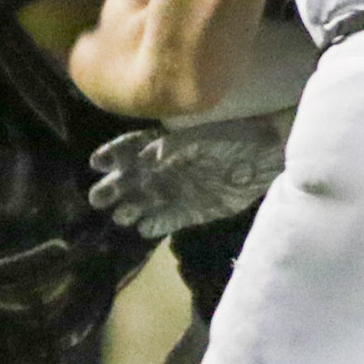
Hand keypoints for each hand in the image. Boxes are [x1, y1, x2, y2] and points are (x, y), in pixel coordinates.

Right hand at [88, 116, 286, 237]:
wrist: (266, 157)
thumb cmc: (234, 137)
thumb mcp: (203, 135)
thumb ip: (175, 144)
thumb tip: (148, 157)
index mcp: (163, 144)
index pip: (129, 149)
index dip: (112, 155)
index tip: (97, 162)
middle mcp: (165, 169)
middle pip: (130, 179)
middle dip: (113, 188)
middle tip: (98, 198)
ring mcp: (177, 191)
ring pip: (144, 202)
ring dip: (130, 209)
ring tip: (121, 215)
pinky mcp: (192, 211)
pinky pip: (168, 220)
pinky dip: (155, 225)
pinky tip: (143, 228)